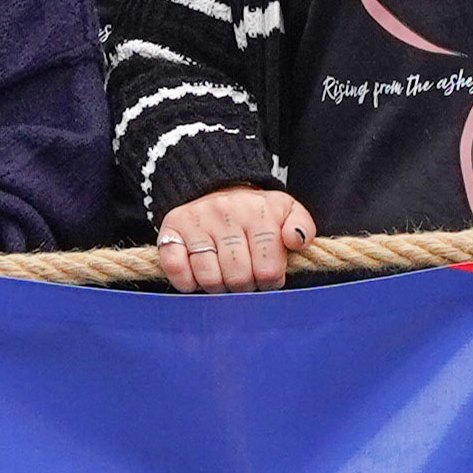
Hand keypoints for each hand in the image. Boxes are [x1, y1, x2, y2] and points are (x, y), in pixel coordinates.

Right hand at [157, 183, 312, 292]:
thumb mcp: (286, 210)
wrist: (215, 186)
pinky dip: (187, 282)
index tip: (267, 275)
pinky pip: (177, 270)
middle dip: (245, 286)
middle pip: (238, 278)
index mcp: (258, 212)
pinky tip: (198, 275)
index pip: (268, 269)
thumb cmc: (255, 211)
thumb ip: (302, 226)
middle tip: (246, 277)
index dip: (270, 281)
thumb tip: (297, 240)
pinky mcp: (170, 230)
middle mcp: (225, 213)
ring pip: (209, 278)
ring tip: (224, 274)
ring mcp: (196, 222)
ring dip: (218, 286)